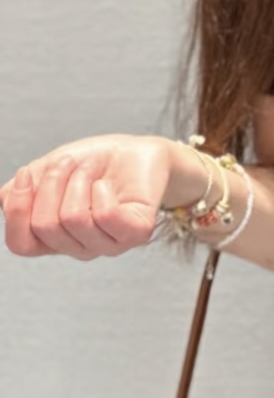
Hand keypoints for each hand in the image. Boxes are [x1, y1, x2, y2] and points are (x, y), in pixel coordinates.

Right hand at [0, 134, 174, 259]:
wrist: (137, 150)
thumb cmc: (93, 163)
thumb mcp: (46, 171)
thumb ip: (20, 192)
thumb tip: (1, 201)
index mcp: (54, 238)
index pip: (21, 244)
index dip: (17, 210)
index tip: (25, 173)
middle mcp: (79, 246)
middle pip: (45, 226)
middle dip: (51, 182)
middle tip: (67, 162)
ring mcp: (109, 244)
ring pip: (73, 219)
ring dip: (76, 181)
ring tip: (88, 169)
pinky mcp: (137, 232)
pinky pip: (106, 216)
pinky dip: (101, 191)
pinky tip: (107, 185)